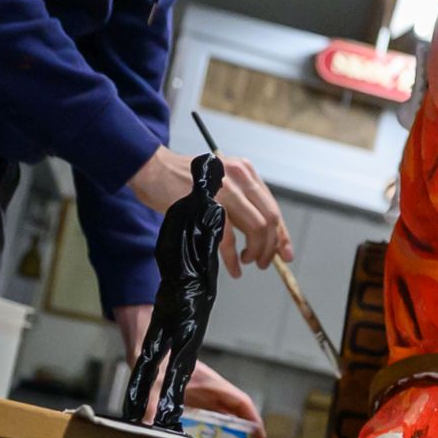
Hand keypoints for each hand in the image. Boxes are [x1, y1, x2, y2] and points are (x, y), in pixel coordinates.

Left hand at [115, 307, 265, 437]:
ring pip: (225, 411)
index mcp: (210, 382)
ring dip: (233, 426)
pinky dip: (218, 424)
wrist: (151, 345)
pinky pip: (211, 412)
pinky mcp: (192, 396)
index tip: (260, 433)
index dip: (253, 417)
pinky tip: (214, 435)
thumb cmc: (159, 356)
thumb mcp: (155, 381)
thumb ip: (153, 402)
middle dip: (247, 426)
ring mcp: (203, 392)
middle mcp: (210, 388)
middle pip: (236, 409)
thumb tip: (148, 421)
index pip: (240, 401)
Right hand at [128, 145, 294, 277]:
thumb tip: (261, 233)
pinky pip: (229, 238)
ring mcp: (226, 190)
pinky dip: (233, 258)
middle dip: (272, 246)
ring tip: (248, 262)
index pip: (273, 207)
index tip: (285, 253)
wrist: (152, 169)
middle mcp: (241, 178)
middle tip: (266, 263)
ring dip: (256, 251)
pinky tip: (234, 268)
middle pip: (270, 219)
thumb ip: (241, 202)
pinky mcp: (207, 205)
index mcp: (246, 173)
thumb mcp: (220, 183)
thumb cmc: (183, 180)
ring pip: (257, 228)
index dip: (282, 234)